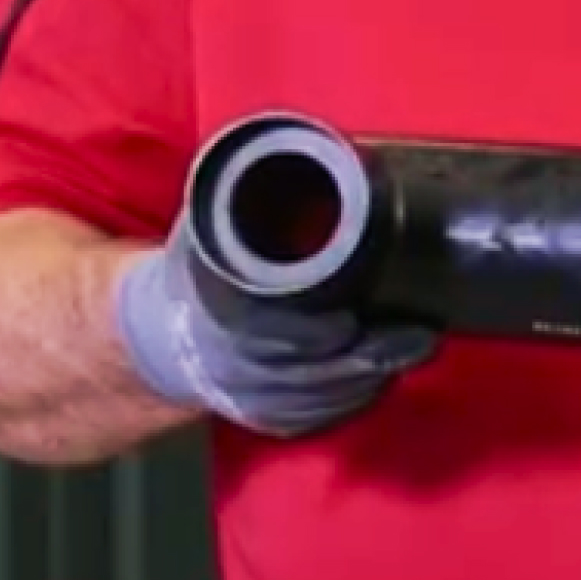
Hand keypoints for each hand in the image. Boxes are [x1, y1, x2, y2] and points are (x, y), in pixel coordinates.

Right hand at [113, 217, 435, 438]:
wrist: (161, 334)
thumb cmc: (199, 275)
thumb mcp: (207, 235)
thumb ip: (239, 211)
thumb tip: (286, 160)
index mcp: (215, 319)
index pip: (265, 334)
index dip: (310, 332)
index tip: (350, 321)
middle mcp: (231, 367)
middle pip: (307, 373)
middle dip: (367, 356)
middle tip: (419, 334)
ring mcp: (249, 400)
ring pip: (318, 401)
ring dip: (369, 378)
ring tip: (414, 347)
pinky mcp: (267, 419)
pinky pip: (315, 418)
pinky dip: (352, 401)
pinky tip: (384, 376)